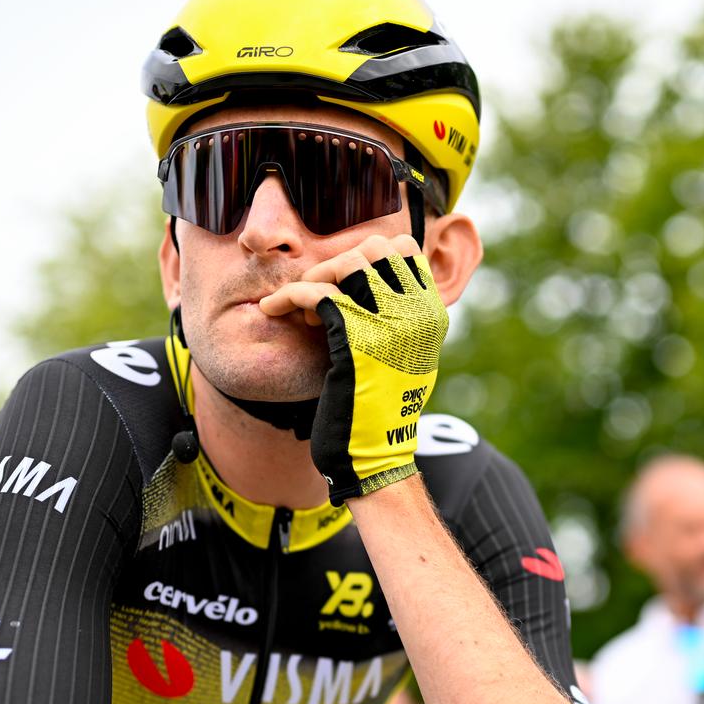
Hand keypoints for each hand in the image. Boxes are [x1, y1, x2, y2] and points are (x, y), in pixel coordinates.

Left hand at [260, 234, 446, 505]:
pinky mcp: (354, 343)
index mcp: (432, 314)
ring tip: (302, 307)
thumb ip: (395, 316)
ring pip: (347, 263)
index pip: (404, 250)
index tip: (345, 288)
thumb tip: (370, 280)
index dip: (367, 258)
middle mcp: (418, 315)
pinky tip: (271, 310)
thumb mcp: (402, 354)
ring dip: (315, 277)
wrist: (373, 455)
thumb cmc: (379, 409)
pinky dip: (287, 297)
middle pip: (377, 247)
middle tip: (320, 294)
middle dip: (339, 262)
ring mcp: (389, 327)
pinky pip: (315, 295)